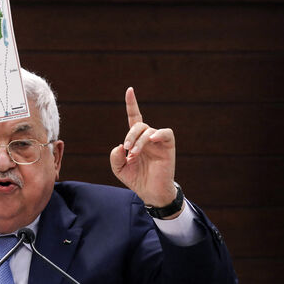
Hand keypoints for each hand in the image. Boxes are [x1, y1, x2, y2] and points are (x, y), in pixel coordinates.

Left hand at [109, 87, 177, 207]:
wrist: (151, 193)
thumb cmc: (137, 179)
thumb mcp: (119, 169)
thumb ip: (115, 157)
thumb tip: (120, 146)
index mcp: (136, 140)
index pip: (134, 118)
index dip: (132, 104)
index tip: (130, 90)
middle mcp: (148, 138)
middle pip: (139, 124)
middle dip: (130, 135)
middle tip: (127, 149)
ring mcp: (158, 142)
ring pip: (148, 130)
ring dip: (139, 141)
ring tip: (134, 155)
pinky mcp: (168, 147)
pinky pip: (166, 133)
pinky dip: (159, 134)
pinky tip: (152, 140)